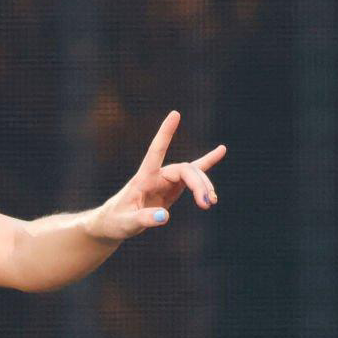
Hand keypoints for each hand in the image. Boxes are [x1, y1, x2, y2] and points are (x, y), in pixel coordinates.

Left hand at [90, 110, 225, 240]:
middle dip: (198, 184)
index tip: (175, 114)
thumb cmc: (117, 221)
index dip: (165, 134)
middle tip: (207, 203)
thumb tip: (164, 217)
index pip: (155, 151)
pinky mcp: (173, 187)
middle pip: (184, 170)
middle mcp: (157, 175)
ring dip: (204, 186)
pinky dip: (207, 163)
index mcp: (143, 178)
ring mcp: (166, 180)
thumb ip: (144, 220)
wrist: (115, 223)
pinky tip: (221, 150)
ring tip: (211, 203)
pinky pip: (193, 174)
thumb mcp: (127, 224)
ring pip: (192, 174)